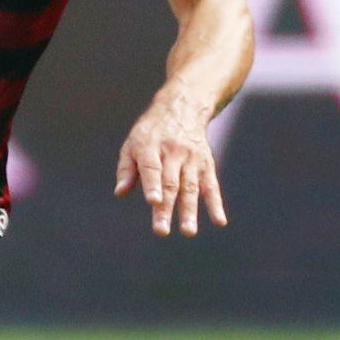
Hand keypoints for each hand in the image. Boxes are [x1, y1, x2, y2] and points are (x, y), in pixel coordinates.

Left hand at [113, 90, 227, 237]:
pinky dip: (216, 204)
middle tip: (161, 231)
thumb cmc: (150, 132)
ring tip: (188, 232)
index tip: (152, 201)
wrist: (182, 108)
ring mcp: (191, 160)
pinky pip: (211, 186)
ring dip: (189, 211)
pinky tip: (219, 221)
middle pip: (170, 184)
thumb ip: (126, 169)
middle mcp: (173, 153)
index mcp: (151, 147)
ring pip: (190, 188)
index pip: (152, 168)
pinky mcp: (206, 164)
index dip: (152, 185)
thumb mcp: (133, 143)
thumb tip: (120, 192)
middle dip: (166, 208)